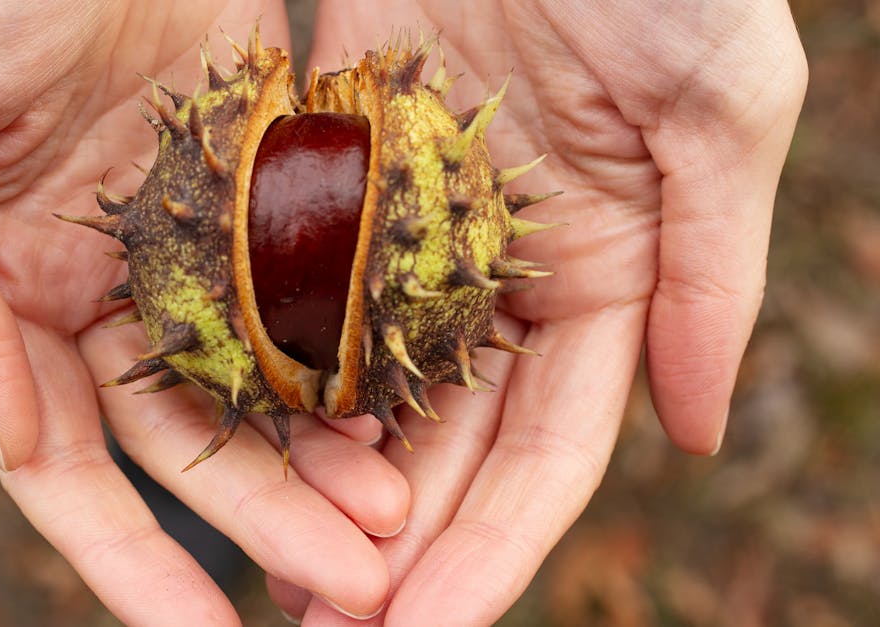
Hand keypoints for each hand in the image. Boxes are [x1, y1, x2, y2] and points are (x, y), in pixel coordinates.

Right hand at [0, 2, 411, 623]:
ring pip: (265, 375)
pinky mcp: (263, 178)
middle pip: (187, 436)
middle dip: (263, 521)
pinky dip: (354, 348)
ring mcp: (189, 236)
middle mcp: (102, 282)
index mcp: (5, 287)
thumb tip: (0, 434)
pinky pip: (314, 282)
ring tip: (397, 526)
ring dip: (324, 456)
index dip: (123, 554)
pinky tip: (409, 403)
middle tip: (355, 589)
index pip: (64, 456)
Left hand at [269, 1, 806, 623]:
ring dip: (321, 481)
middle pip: (443, 441)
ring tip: (271, 571)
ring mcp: (411, 231)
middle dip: (393, 543)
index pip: (547, 450)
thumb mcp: (719, 105)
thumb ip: (711, 273)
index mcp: (606, 277)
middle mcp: (502, 274)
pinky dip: (272, 364)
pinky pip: (296, 287)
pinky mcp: (334, 177)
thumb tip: (700, 433)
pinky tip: (233, 437)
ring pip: (363, 384)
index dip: (495, 548)